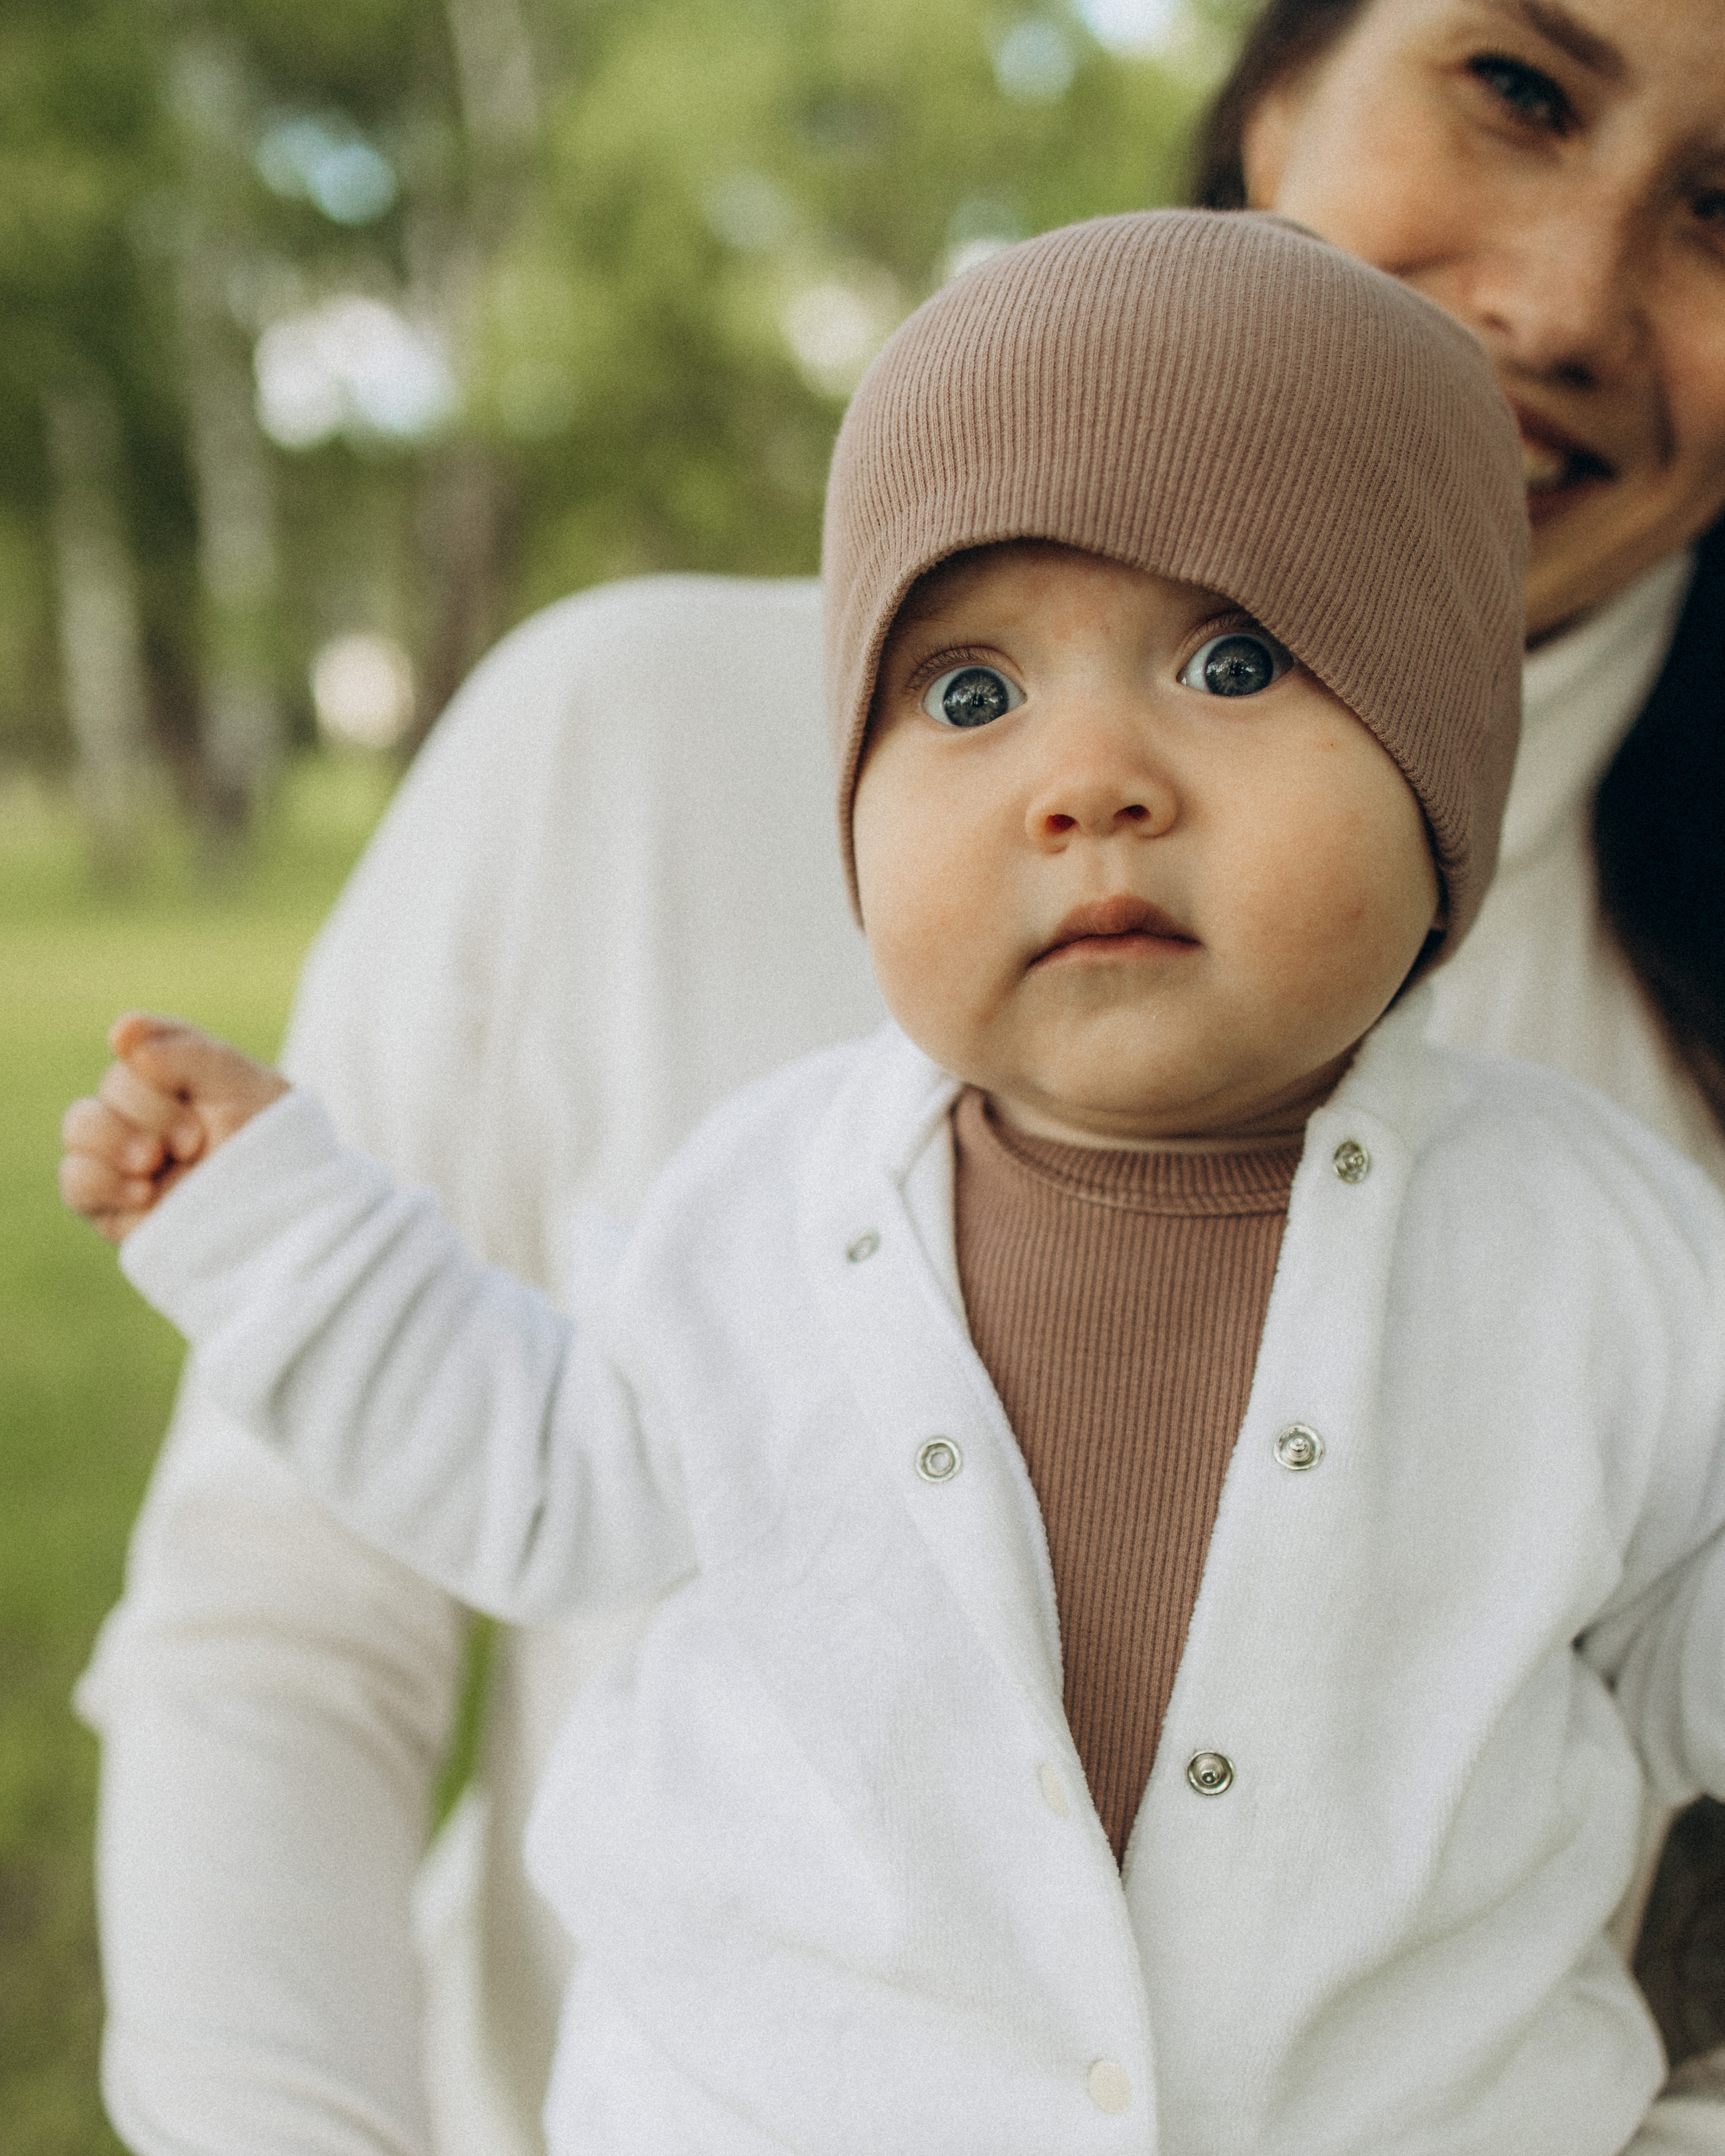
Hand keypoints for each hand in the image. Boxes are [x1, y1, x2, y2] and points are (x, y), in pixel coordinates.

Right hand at [60, 1014, 290, 1243]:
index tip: (157, 1063)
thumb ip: (188, 1051)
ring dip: (115, 1139)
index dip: (149, 1052)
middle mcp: (149, 1114)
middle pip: (113, 1086)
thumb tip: (121, 1034)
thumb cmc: (275, 1148)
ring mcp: (127, 1160)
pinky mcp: (114, 1206)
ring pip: (80, 1127)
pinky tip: (142, 1192)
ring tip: (155, 1162)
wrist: (289, 1220)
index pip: (140, 1043)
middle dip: (150, 1109)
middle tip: (194, 1142)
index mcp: (181, 1077)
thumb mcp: (246, 1087)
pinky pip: (76, 1183)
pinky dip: (100, 1180)